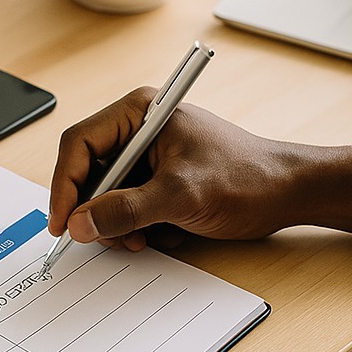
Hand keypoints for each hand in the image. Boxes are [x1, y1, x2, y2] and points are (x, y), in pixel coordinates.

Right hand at [48, 87, 302, 250]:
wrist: (288, 193)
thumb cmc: (246, 178)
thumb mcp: (180, 196)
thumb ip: (125, 210)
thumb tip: (81, 224)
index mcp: (139, 112)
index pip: (78, 144)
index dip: (65, 186)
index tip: (63, 223)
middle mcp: (139, 130)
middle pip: (88, 172)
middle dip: (97, 211)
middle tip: (109, 239)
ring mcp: (149, 155)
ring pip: (106, 194)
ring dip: (118, 224)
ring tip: (144, 239)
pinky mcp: (159, 179)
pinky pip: (128, 205)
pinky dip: (137, 226)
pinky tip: (165, 234)